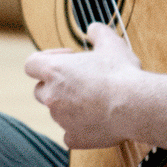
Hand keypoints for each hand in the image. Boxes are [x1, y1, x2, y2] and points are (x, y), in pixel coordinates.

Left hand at [24, 22, 143, 149]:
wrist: (135, 106)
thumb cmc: (121, 73)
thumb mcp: (111, 43)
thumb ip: (98, 32)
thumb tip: (92, 29)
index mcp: (54, 70)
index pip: (31, 64)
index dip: (46, 59)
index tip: (67, 58)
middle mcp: (51, 96)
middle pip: (40, 90)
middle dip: (56, 85)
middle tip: (80, 80)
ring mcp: (61, 119)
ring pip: (57, 112)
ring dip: (70, 106)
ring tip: (96, 100)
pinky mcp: (74, 138)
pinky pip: (70, 134)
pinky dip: (80, 129)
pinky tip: (96, 121)